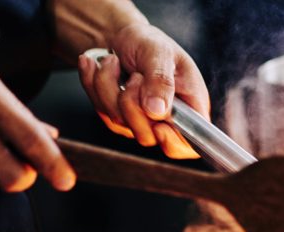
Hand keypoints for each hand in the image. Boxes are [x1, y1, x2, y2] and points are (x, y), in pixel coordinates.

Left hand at [77, 23, 207, 158]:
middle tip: (135, 76)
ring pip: (119, 122)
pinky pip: (101, 109)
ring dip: (107, 87)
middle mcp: (167, 119)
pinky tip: (94, 65)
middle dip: (131, 105)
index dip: (174, 143)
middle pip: (148, 136)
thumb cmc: (150, 42)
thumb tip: (158, 111)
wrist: (124, 36)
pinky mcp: (118, 116)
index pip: (189, 143)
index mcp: (190, 106)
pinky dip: (93, 84)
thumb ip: (161, 80)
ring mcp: (141, 121)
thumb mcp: (160, 52)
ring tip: (111, 61)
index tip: (159, 126)